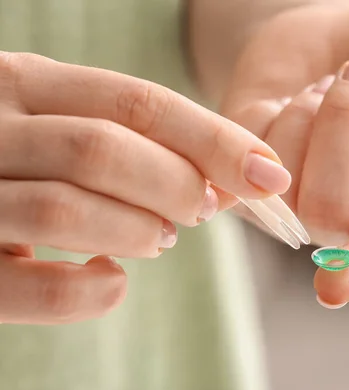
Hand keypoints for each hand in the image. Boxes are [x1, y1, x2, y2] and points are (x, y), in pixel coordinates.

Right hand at [0, 52, 290, 323]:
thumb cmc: (21, 164)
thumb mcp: (68, 131)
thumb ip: (137, 143)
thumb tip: (235, 177)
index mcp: (24, 83)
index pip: (138, 102)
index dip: (214, 139)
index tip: (269, 174)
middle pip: (105, 148)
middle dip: (177, 186)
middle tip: (201, 210)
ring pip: (70, 210)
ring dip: (139, 231)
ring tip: (157, 238)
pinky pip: (37, 288)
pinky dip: (92, 293)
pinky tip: (110, 279)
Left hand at [220, 4, 348, 306]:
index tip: (334, 289)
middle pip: (323, 207)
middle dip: (345, 119)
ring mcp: (294, 202)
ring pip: (279, 177)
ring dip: (312, 106)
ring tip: (332, 85)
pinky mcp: (250, 178)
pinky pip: (239, 156)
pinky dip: (274, 110)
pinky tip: (296, 100)